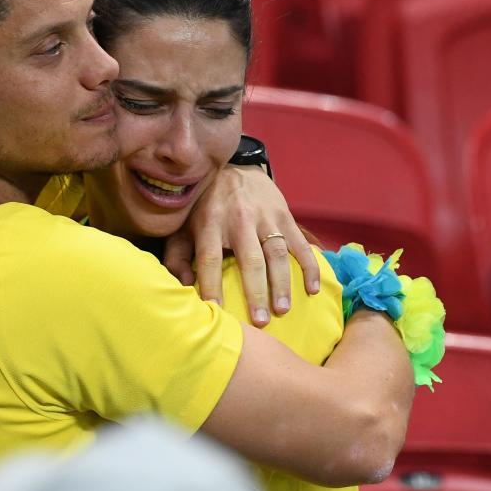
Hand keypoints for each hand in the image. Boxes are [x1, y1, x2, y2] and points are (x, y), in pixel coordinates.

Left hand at [163, 165, 319, 325]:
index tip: (216, 312)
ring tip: (283, 310)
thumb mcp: (184, 226)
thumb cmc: (204, 207)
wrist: (235, 168)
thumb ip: (178, 255)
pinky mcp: (284, 214)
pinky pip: (299, 243)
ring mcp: (265, 216)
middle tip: (260, 322)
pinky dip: (309, 266)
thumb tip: (182, 285)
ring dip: (282, 284)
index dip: (212, 285)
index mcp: (209, 223)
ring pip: (277, 253)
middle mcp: (238, 219)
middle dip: (255, 293)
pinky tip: (313, 289)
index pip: (210, 258)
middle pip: (249, 260)